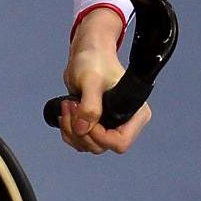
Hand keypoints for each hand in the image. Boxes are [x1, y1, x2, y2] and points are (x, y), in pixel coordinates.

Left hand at [60, 8, 151, 154]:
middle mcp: (125, 123)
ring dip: (71, 130)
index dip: (100, 136)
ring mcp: (109, 125)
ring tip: (66, 105)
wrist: (86, 53)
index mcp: (135, 114)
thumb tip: (83, 129)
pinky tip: (65, 112)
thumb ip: (90, 105)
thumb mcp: (91, 80)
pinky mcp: (95, 124)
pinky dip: (68, 130)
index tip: (85, 118)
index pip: (120, 142)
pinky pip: (80, 140)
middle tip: (70, 106)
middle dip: (80, 130)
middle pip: (101, 146)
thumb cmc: (95, 60)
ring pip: (87, 145)